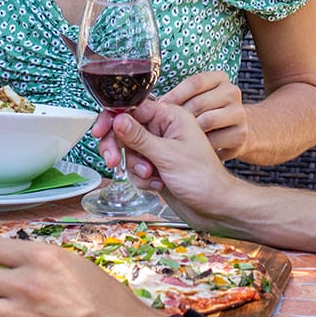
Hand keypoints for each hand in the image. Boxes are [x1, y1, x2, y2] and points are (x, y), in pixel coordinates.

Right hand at [95, 103, 251, 232]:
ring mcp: (160, 148)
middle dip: (119, 148)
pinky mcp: (157, 165)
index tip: (100, 132)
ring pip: (129, 151)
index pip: (133, 108)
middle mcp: (164, 129)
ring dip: (135, 167)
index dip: (114, 119)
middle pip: (126, 129)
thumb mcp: (167, 155)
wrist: (215, 208)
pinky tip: (158, 184)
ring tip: (151, 176)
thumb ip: (138, 137)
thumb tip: (117, 119)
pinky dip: (142, 178)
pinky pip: (136, 167)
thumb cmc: (202, 179)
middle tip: (112, 161)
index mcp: (171, 117)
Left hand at [161, 71, 247, 159]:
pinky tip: (193, 148)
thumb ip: (179, 98)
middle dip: (179, 116)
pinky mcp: (240, 134)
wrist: (237, 133)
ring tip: (177, 137)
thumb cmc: (207, 114)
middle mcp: (232, 92)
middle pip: (199, 103)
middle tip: (164, 126)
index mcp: (219, 78)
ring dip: (189, 132)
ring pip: (207, 121)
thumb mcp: (196, 99)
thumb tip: (148, 103)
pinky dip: (200, 146)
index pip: (195, 82)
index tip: (160, 106)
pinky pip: (215, 140)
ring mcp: (239, 113)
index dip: (175, 95)